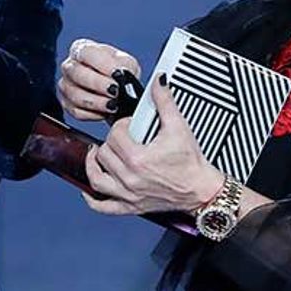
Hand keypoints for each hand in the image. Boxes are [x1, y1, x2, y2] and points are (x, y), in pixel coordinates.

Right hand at [58, 39, 140, 120]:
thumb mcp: (127, 63)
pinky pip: (76, 111)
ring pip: (75, 94)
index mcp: (82, 49)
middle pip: (76, 73)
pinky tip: (104, 111)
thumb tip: (122, 75)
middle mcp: (70, 65)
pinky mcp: (67, 104)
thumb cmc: (118, 73)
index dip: (102, 64)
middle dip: (98, 84)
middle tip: (115, 90)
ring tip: (112, 104)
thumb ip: (125, 66)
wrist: (117, 91)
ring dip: (96, 102)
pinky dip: (92, 114)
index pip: (86, 52)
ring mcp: (66, 85)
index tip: (117, 74)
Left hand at [83, 77, 221, 215]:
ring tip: (97, 154)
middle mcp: (130, 178)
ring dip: (93, 165)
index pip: (114, 136)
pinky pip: (104, 207)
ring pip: (97, 179)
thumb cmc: (191, 164)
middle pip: (104, 155)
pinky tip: (88, 191)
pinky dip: (93, 200)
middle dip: (111, 142)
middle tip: (121, 138)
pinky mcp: (131, 206)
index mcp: (138, 159)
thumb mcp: (179, 127)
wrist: (202, 190)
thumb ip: (165, 102)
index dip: (120, 126)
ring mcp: (129, 194)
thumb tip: (158, 83)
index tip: (129, 126)